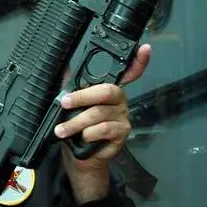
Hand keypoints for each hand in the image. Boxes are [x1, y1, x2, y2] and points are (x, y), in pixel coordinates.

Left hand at [56, 44, 150, 201]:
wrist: (80, 157)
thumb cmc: (77, 130)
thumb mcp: (71, 107)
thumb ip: (71, 87)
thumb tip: (66, 69)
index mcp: (108, 91)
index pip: (128, 73)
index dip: (138, 61)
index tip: (144, 48)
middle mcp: (119, 101)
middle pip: (107, 91)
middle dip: (83, 97)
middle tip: (65, 103)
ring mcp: (122, 117)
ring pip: (99, 113)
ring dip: (76, 122)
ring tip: (62, 130)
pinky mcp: (122, 133)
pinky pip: (104, 129)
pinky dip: (89, 133)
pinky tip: (83, 138)